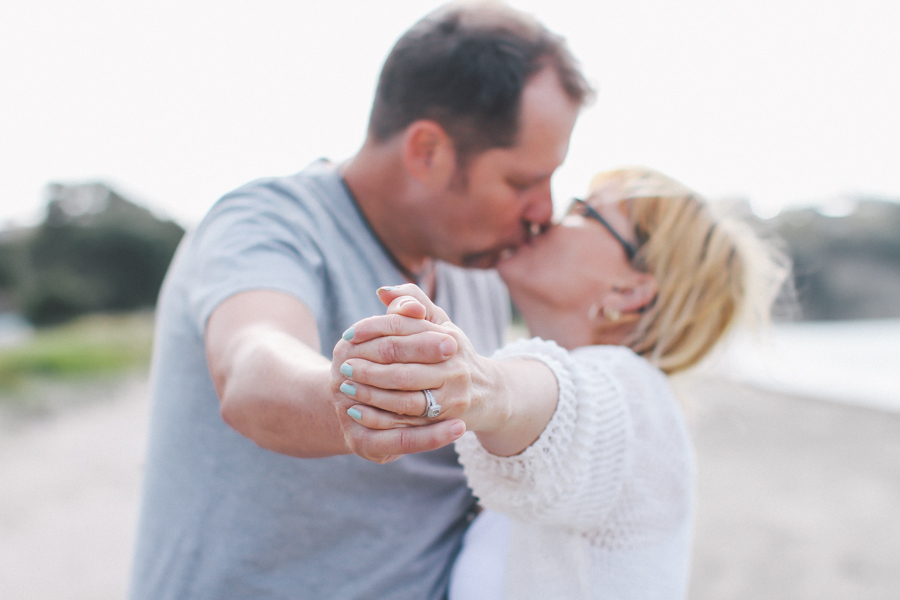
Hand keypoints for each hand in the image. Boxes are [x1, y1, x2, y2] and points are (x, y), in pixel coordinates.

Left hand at [332, 285, 506, 448]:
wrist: (488, 394)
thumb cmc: (454, 353)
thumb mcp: (440, 323)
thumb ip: (413, 301)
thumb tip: (383, 292)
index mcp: (448, 337)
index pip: (403, 328)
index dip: (373, 329)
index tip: (349, 335)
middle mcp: (453, 365)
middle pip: (401, 365)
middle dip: (368, 367)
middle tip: (343, 366)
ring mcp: (452, 395)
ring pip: (403, 396)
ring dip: (370, 393)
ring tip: (346, 388)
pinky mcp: (447, 421)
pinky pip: (408, 422)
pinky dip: (379, 418)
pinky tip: (358, 412)